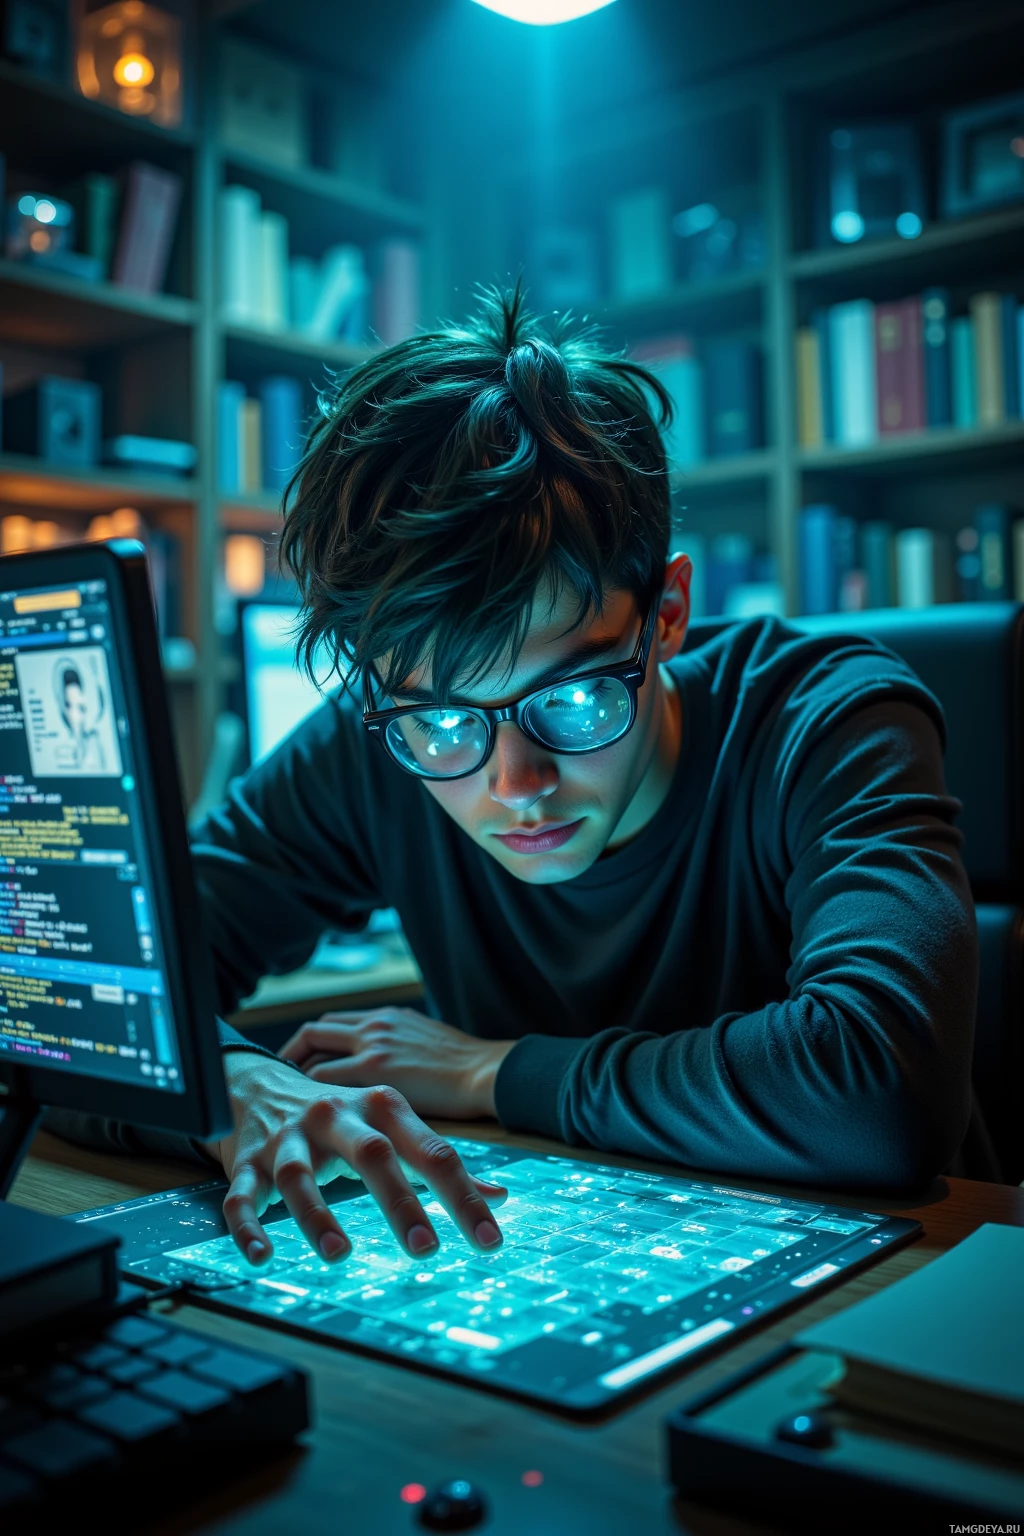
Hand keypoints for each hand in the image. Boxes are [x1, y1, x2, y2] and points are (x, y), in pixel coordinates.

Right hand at [206, 1051, 506, 1266]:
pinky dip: (249, 1226)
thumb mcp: (392, 1128)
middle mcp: (336, 1117)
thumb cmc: (341, 1117)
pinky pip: (242, 1196)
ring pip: (301, 1176)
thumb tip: (500, 1197)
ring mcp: (289, 1139)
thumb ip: (439, 1163)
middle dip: (399, 1201)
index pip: (432, 1153)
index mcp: (383, 1108)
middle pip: (372, 1155)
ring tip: (340, 1255)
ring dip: (319, 1216)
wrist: (257, 1081)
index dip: (463, 1197)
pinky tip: (261, 1255)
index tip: (489, 1241)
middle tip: (425, 1248)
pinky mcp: (247, 1163)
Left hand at [279, 1007, 514, 1118]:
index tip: (304, 1061)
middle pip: (317, 1029)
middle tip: (280, 1078)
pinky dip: (308, 1091)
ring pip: (314, 1050)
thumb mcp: (430, 1045)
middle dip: (293, 1052)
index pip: (337, 1022)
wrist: (487, 1072)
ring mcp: (372, 1042)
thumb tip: (397, 1071)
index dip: (316, 1042)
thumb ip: (404, 1050)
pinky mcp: (374, 1067)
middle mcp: (375, 1024)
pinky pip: (325, 1076)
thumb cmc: (468, 1069)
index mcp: (389, 1017)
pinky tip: (304, 1112)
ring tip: (284, 1098)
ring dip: (294, 1071)